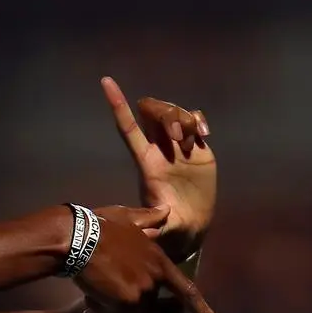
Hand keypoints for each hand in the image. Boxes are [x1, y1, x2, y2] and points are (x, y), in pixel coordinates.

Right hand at [74, 205, 224, 312]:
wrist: (79, 237)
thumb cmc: (100, 225)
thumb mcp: (128, 217)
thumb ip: (149, 218)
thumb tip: (166, 210)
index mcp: (159, 260)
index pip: (187, 290)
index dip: (204, 312)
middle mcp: (155, 277)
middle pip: (146, 299)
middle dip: (127, 295)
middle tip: (106, 277)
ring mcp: (142, 290)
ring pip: (129, 307)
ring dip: (113, 301)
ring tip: (96, 281)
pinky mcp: (126, 300)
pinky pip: (114, 311)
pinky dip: (102, 305)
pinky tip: (91, 288)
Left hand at [101, 77, 215, 257]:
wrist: (192, 225)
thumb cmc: (172, 227)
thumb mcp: (163, 228)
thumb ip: (155, 225)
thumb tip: (144, 231)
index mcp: (146, 162)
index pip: (128, 127)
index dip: (117, 105)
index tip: (106, 81)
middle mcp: (159, 149)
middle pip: (153, 112)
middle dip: (166, 115)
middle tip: (179, 138)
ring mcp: (178, 146)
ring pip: (175, 112)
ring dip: (185, 119)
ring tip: (195, 141)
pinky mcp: (197, 148)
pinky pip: (195, 119)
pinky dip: (200, 121)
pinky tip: (206, 136)